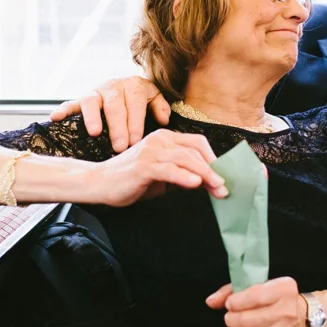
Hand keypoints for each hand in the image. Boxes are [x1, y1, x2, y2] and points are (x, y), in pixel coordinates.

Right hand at [50, 76, 170, 152]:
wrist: (125, 90)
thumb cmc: (141, 103)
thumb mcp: (153, 101)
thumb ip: (160, 107)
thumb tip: (163, 119)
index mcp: (134, 85)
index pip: (136, 102)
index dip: (135, 122)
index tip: (135, 142)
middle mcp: (114, 86)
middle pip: (115, 104)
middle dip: (117, 126)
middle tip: (120, 147)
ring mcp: (96, 92)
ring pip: (92, 101)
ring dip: (92, 117)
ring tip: (95, 133)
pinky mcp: (80, 99)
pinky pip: (70, 103)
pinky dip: (63, 110)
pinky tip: (55, 118)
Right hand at [92, 129, 225, 206]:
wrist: (100, 183)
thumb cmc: (131, 180)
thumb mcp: (162, 176)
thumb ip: (183, 174)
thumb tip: (208, 181)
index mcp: (166, 138)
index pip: (198, 143)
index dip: (215, 159)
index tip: (226, 176)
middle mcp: (160, 139)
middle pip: (196, 150)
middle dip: (214, 169)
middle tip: (225, 187)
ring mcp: (151, 151)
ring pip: (186, 159)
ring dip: (206, 174)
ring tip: (218, 187)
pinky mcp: (143, 165)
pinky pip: (169, 169)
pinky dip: (185, 176)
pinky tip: (196, 184)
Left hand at [206, 277, 309, 326]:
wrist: (303, 319)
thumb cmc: (277, 299)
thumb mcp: (260, 285)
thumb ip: (232, 289)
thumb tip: (211, 301)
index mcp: (284, 289)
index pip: (252, 297)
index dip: (234, 302)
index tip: (230, 303)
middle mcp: (286, 311)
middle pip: (246, 319)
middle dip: (231, 318)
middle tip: (231, 316)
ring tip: (233, 326)